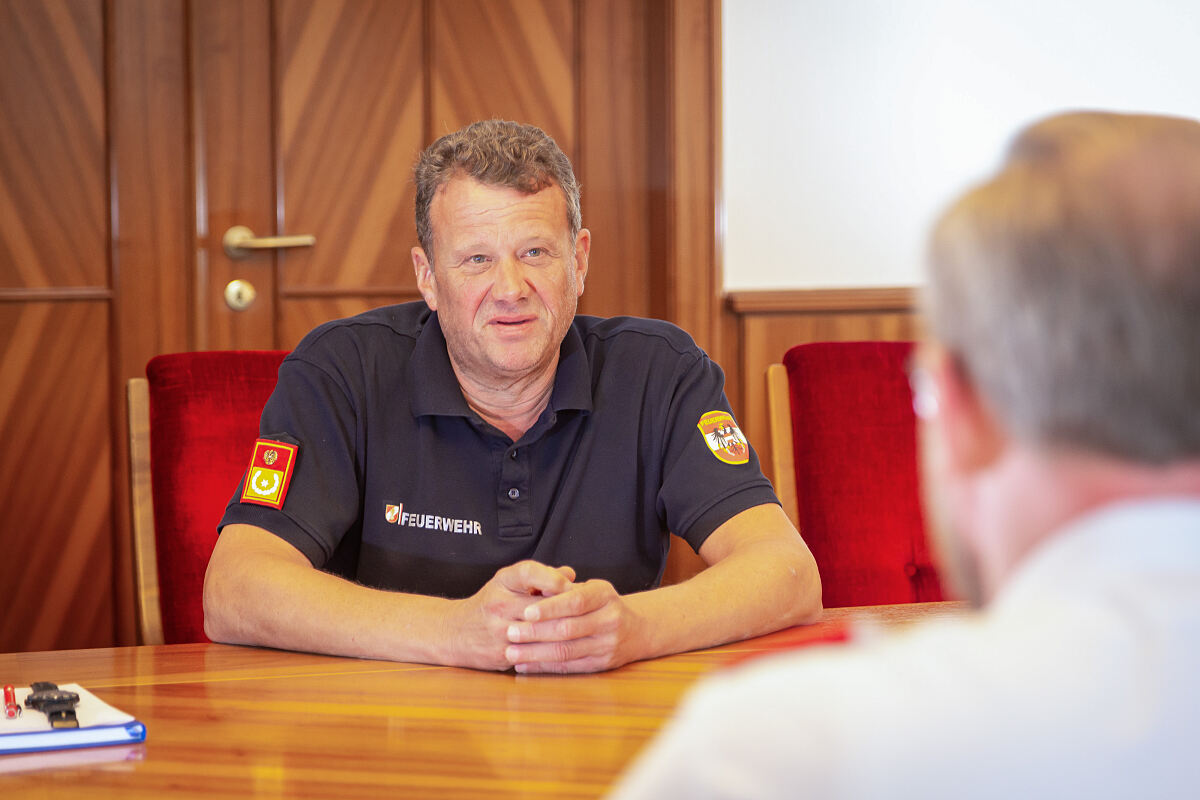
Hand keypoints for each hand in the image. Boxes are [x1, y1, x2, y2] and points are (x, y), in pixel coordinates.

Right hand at [447, 561, 575, 670]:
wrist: (453, 633)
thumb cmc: (489, 604)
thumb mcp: (508, 583)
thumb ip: (540, 577)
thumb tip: (571, 574)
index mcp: (502, 582)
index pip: (528, 572)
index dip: (552, 578)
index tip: (571, 585)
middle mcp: (498, 603)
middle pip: (540, 607)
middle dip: (568, 610)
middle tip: (589, 613)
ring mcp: (499, 630)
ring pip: (541, 633)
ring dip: (564, 633)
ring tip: (584, 631)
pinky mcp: (501, 653)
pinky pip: (534, 653)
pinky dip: (553, 651)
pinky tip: (569, 650)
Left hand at [503, 578, 645, 673]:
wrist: (637, 629)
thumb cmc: (601, 604)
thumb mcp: (589, 588)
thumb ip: (562, 588)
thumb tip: (531, 589)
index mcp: (604, 594)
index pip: (575, 601)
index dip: (550, 607)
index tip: (526, 611)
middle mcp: (610, 620)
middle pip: (568, 629)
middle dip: (536, 632)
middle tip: (510, 632)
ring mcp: (608, 645)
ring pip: (566, 651)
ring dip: (535, 653)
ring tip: (511, 652)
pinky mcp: (602, 665)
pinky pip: (569, 667)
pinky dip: (544, 667)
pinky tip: (524, 665)